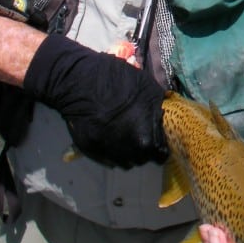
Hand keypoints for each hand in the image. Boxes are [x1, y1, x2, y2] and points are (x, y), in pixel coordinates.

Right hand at [23, 33, 166, 167]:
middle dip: (143, 148)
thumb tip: (164, 116)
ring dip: (127, 151)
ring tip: (123, 134)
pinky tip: (109, 135)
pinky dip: (111, 150)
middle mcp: (128, 152)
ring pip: (125, 162)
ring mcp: (108, 154)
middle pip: (143, 159)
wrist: (80, 82)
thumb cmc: (117, 81)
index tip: (156, 138)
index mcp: (146, 138)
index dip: (160, 146)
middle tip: (139, 132)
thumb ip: (158, 109)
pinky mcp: (91, 152)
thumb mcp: (149, 88)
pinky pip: (108, 159)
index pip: (160, 155)